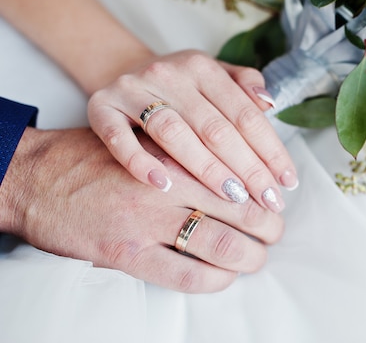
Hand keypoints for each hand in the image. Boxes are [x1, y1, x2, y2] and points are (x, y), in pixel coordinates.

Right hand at [0, 127, 283, 292]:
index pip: (239, 166)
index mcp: (175, 149)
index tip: (280, 195)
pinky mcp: (128, 254)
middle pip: (239, 207)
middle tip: (276, 228)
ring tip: (258, 255)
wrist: (41, 179)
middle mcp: (166, 185)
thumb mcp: (146, 131)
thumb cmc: (99, 155)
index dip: (267, 185)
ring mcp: (147, 221)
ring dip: (250, 255)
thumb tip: (237, 149)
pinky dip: (214, 279)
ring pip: (219, 243)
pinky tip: (225, 276)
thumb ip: (188, 138)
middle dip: (268, 223)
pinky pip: (184, 274)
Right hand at [87, 50, 297, 212]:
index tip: (287, 181)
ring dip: (205, 168)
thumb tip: (270, 103)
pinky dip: (140, 162)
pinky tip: (164, 186)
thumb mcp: (213, 76)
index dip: (270, 149)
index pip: (244, 113)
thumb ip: (244, 86)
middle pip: (215, 127)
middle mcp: (169, 74)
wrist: (120, 73)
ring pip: (174, 132)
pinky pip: (119, 138)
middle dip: (247, 167)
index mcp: (202, 67)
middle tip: (268, 201)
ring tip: (233, 197)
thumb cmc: (180, 87)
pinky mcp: (100, 107)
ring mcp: (132, 89)